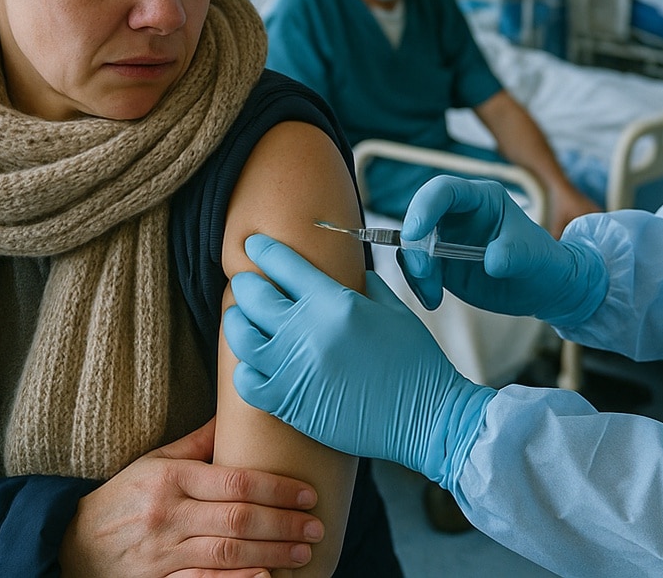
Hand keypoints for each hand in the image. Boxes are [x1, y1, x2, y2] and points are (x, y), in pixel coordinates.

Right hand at [58, 418, 323, 577]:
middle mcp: (167, 516)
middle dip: (284, 524)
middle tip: (317, 526)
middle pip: (238, 520)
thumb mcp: (154, 462)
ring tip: (304, 551)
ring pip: (227, 555)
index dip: (277, 488)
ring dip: (272, 553)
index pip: (235, 482)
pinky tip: (266, 577)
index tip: (308, 494)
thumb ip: (197, 444)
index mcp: (170, 479)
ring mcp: (161, 554)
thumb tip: (237, 413)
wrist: (71, 544)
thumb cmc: (123, 498)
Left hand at [225, 234, 494, 488]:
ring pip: (241, 336)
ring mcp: (294, 370)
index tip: (255, 246)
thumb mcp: (394, 310)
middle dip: (246, 283)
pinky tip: (253, 362)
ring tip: (241, 319)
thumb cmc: (415, 362)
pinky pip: (246, 381)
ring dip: (237, 322)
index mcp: (334, 302)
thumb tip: (348, 270)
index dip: (263, 250)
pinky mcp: (290, 404)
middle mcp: (307, 332)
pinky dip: (244, 367)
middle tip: (248, 283)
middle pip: (253, 295)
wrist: (426, 417)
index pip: (282, 263)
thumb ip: (366, 285)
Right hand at [398, 176, 607, 327]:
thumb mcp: (534, 255)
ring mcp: (447, 238)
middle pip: (420, 216)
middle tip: (423, 273)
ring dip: (415, 270)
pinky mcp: (441, 263)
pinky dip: (419, 284)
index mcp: (481, 198)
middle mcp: (458, 214)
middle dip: (415, 245)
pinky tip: (432, 300)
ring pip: (414, 245)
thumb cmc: (541, 260)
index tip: (414, 233)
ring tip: (432, 296)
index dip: (425, 206)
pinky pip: (418, 268)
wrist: (543, 287)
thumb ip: (514, 254)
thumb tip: (491, 262)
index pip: (445, 190)